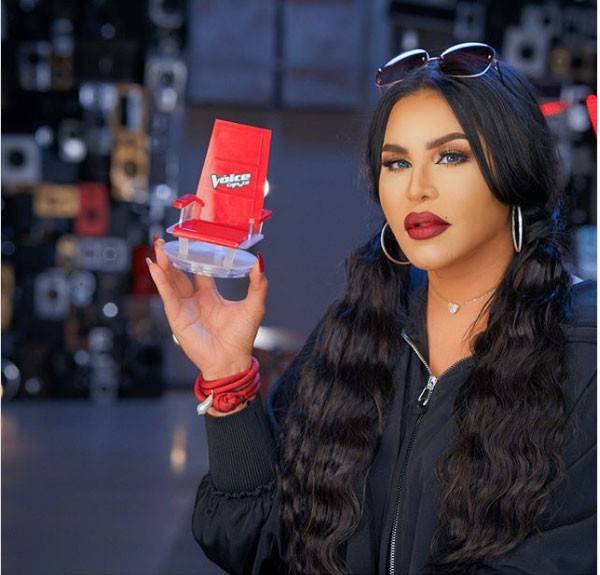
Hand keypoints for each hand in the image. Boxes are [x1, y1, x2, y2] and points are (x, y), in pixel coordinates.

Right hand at [147, 239, 267, 379]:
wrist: (231, 360)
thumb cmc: (241, 337)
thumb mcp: (254, 305)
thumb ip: (258, 283)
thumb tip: (260, 261)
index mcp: (210, 296)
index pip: (199, 272)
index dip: (194, 257)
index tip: (190, 241)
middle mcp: (195, 301)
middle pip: (180, 274)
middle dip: (172, 258)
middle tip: (165, 240)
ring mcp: (184, 308)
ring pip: (170, 282)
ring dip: (163, 265)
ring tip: (157, 247)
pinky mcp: (177, 317)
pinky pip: (167, 295)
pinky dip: (161, 281)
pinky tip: (156, 267)